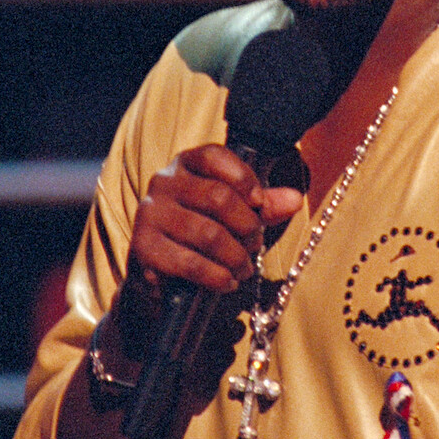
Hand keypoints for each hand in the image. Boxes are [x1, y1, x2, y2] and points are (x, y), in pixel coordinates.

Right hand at [128, 144, 305, 296]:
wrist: (158, 270)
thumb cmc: (202, 231)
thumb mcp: (234, 212)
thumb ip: (263, 204)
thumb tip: (294, 198)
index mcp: (185, 165)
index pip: (214, 157)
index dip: (243, 179)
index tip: (259, 203)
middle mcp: (163, 183)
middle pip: (218, 197)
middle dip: (246, 225)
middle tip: (255, 243)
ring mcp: (150, 214)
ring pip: (208, 234)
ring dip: (236, 256)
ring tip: (244, 268)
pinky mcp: (144, 247)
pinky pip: (190, 262)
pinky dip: (217, 276)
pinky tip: (227, 281)